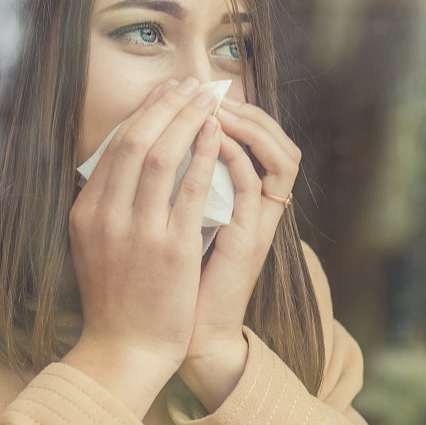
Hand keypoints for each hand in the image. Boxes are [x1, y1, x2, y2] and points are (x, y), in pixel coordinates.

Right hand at [64, 77, 221, 416]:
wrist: (124, 350)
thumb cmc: (115, 300)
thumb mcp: (93, 246)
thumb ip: (104, 205)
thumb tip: (121, 163)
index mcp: (86, 213)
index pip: (114, 147)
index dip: (143, 113)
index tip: (165, 94)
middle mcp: (107, 216)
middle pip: (135, 141)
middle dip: (165, 106)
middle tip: (189, 85)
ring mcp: (138, 232)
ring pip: (161, 156)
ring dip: (186, 119)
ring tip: (207, 99)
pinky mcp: (171, 249)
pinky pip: (190, 189)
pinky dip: (203, 155)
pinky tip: (216, 134)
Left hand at [179, 97, 301, 408]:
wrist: (179, 335)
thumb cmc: (170, 283)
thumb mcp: (171, 224)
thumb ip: (172, 189)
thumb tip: (145, 147)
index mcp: (240, 202)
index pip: (256, 142)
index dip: (233, 112)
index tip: (195, 93)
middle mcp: (257, 210)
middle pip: (277, 141)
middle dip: (244, 109)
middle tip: (207, 88)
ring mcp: (258, 224)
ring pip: (280, 156)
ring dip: (249, 125)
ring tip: (215, 104)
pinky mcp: (250, 239)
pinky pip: (256, 185)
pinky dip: (236, 156)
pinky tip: (213, 136)